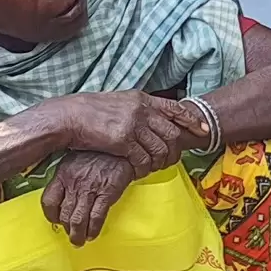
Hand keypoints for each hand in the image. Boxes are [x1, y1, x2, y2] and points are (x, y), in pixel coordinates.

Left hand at [41, 151, 137, 245]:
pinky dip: (93, 230)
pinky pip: (96, 217)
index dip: (51, 216)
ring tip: (79, 241)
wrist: (122, 146)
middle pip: (64, 214)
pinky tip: (92, 234)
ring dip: (77, 235)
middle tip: (71, 235)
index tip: (56, 220)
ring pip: (78, 220)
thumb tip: (63, 194)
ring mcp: (90, 188)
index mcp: (63, 173)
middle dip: (66, 229)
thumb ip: (66, 176)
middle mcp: (74, 182)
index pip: (48, 201)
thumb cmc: (100, 152)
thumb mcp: (75, 158)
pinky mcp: (107, 193)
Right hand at [49, 91, 199, 171]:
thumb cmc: (90, 112)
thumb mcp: (119, 103)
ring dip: (159, 161)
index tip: (202, 130)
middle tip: (171, 159)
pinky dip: (144, 168)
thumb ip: (138, 109)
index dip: (191, 120)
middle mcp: (140, 110)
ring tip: (153, 166)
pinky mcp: (123, 141)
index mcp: (141, 99)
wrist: (69, 117)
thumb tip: (152, 119)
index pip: (174, 108)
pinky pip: (143, 159)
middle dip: (174, 148)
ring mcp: (133, 125)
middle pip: (171, 132)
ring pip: (160, 148)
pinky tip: (139, 170)